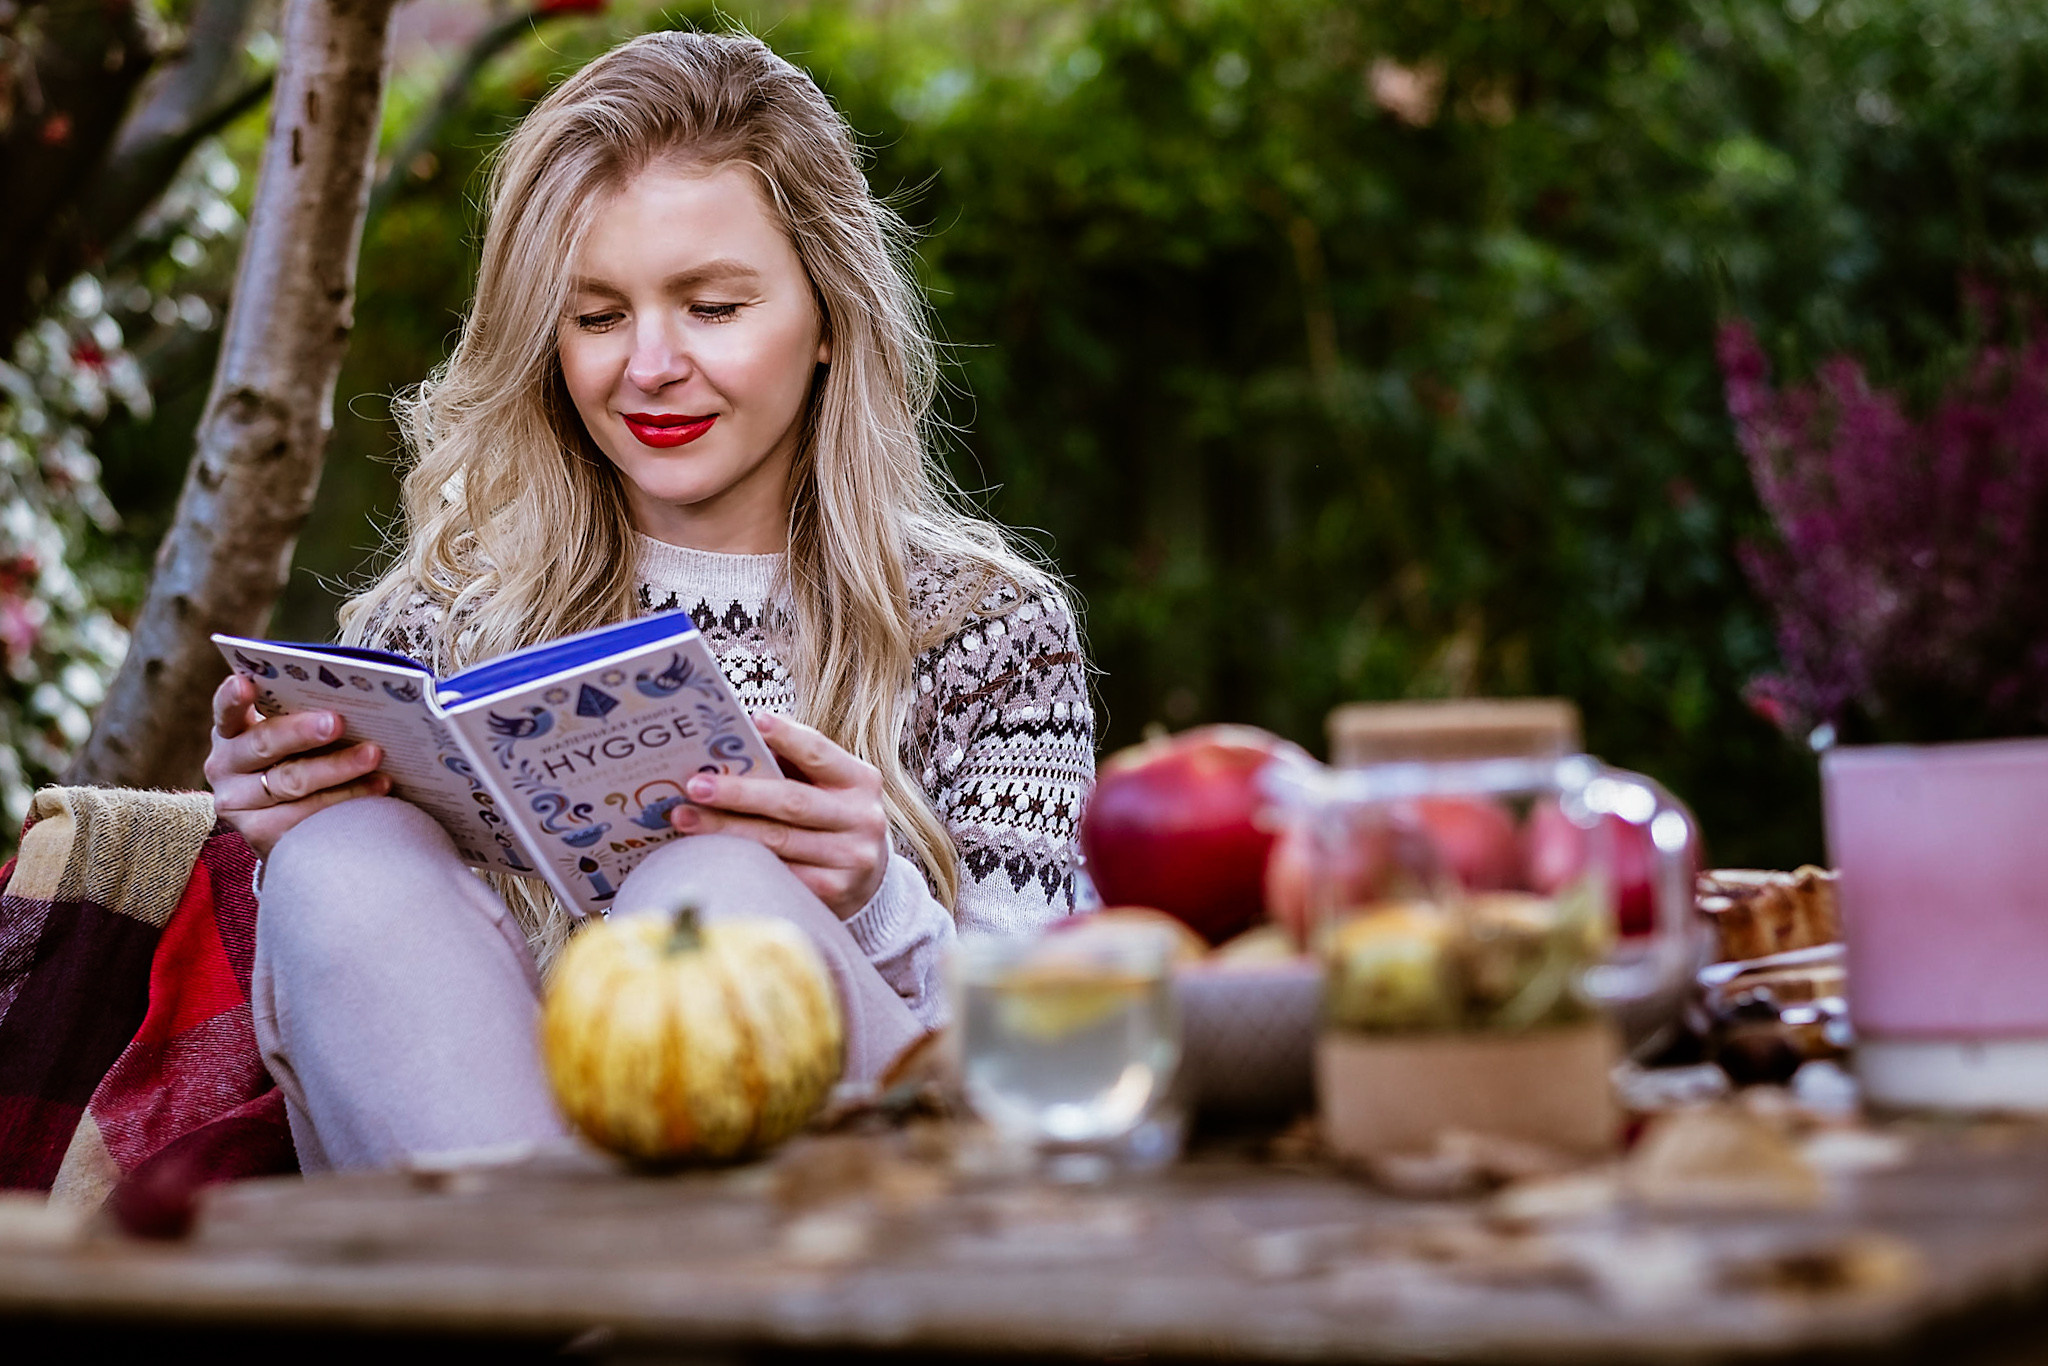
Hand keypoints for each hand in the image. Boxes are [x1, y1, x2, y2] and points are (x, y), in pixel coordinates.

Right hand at [204, 672, 389, 857]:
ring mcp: (237, 803)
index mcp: (231, 731)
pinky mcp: (260, 833)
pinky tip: (378, 786)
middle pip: (263, 745)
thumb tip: (355, 696)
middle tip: (338, 722)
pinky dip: (347, 798)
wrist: (285, 817)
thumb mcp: (289, 735)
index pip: (227, 710)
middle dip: (302, 732)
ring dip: (337, 768)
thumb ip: (302, 715)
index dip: (233, 698)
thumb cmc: (296, 758)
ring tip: (374, 755)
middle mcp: (225, 766)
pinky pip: (307, 816)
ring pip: (290, 783)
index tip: (245, 683)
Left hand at [666, 712, 888, 919]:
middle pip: (791, 801)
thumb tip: (733, 746)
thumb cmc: (831, 819)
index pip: (819, 752)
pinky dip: (741, 862)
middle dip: (738, 793)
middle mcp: (862, 818)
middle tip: (694, 785)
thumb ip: (793, 767)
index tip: (753, 721)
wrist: (868, 881)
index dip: (787, 736)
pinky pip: (779, 874)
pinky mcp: (834, 891)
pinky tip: (710, 853)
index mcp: (860, 780)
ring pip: (777, 841)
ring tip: (686, 818)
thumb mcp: (827, 788)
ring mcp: (850, 858)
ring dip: (725, 829)